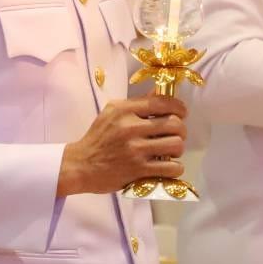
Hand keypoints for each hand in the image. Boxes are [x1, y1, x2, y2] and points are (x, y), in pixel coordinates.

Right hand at [58, 97, 186, 196]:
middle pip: (175, 124)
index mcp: (124, 110)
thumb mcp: (111, 113)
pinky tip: (167, 167)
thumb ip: (136, 104)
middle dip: (181, 131)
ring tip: (169, 152)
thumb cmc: (98, 138)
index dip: (179, 107)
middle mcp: (130, 127)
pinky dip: (174, 168)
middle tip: (175, 136)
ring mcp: (135, 150)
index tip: (181, 113)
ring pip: (176, 145)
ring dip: (177, 150)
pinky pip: (171, 168)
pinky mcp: (138, 170)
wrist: (81, 165)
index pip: (162, 102)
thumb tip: (159, 93)